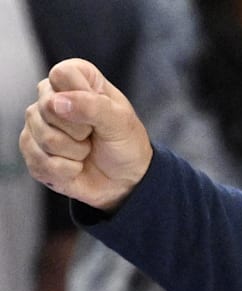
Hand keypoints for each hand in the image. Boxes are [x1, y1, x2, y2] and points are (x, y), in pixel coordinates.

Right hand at [19, 59, 152, 212]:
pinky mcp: (31, 149)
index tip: (99, 111)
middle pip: (47, 107)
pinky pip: (41, 161)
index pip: (61, 74)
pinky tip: (76, 166)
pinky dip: (66, 170)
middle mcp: (50, 95)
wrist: (124, 179)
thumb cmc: (125, 144)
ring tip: (86, 150)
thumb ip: (93, 106)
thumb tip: (56, 102)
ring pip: (45, 138)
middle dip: (79, 130)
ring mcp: (36, 123)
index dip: (80, 97)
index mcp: (76, 78)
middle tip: (94, 134)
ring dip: (75, 153)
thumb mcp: (121, 122)